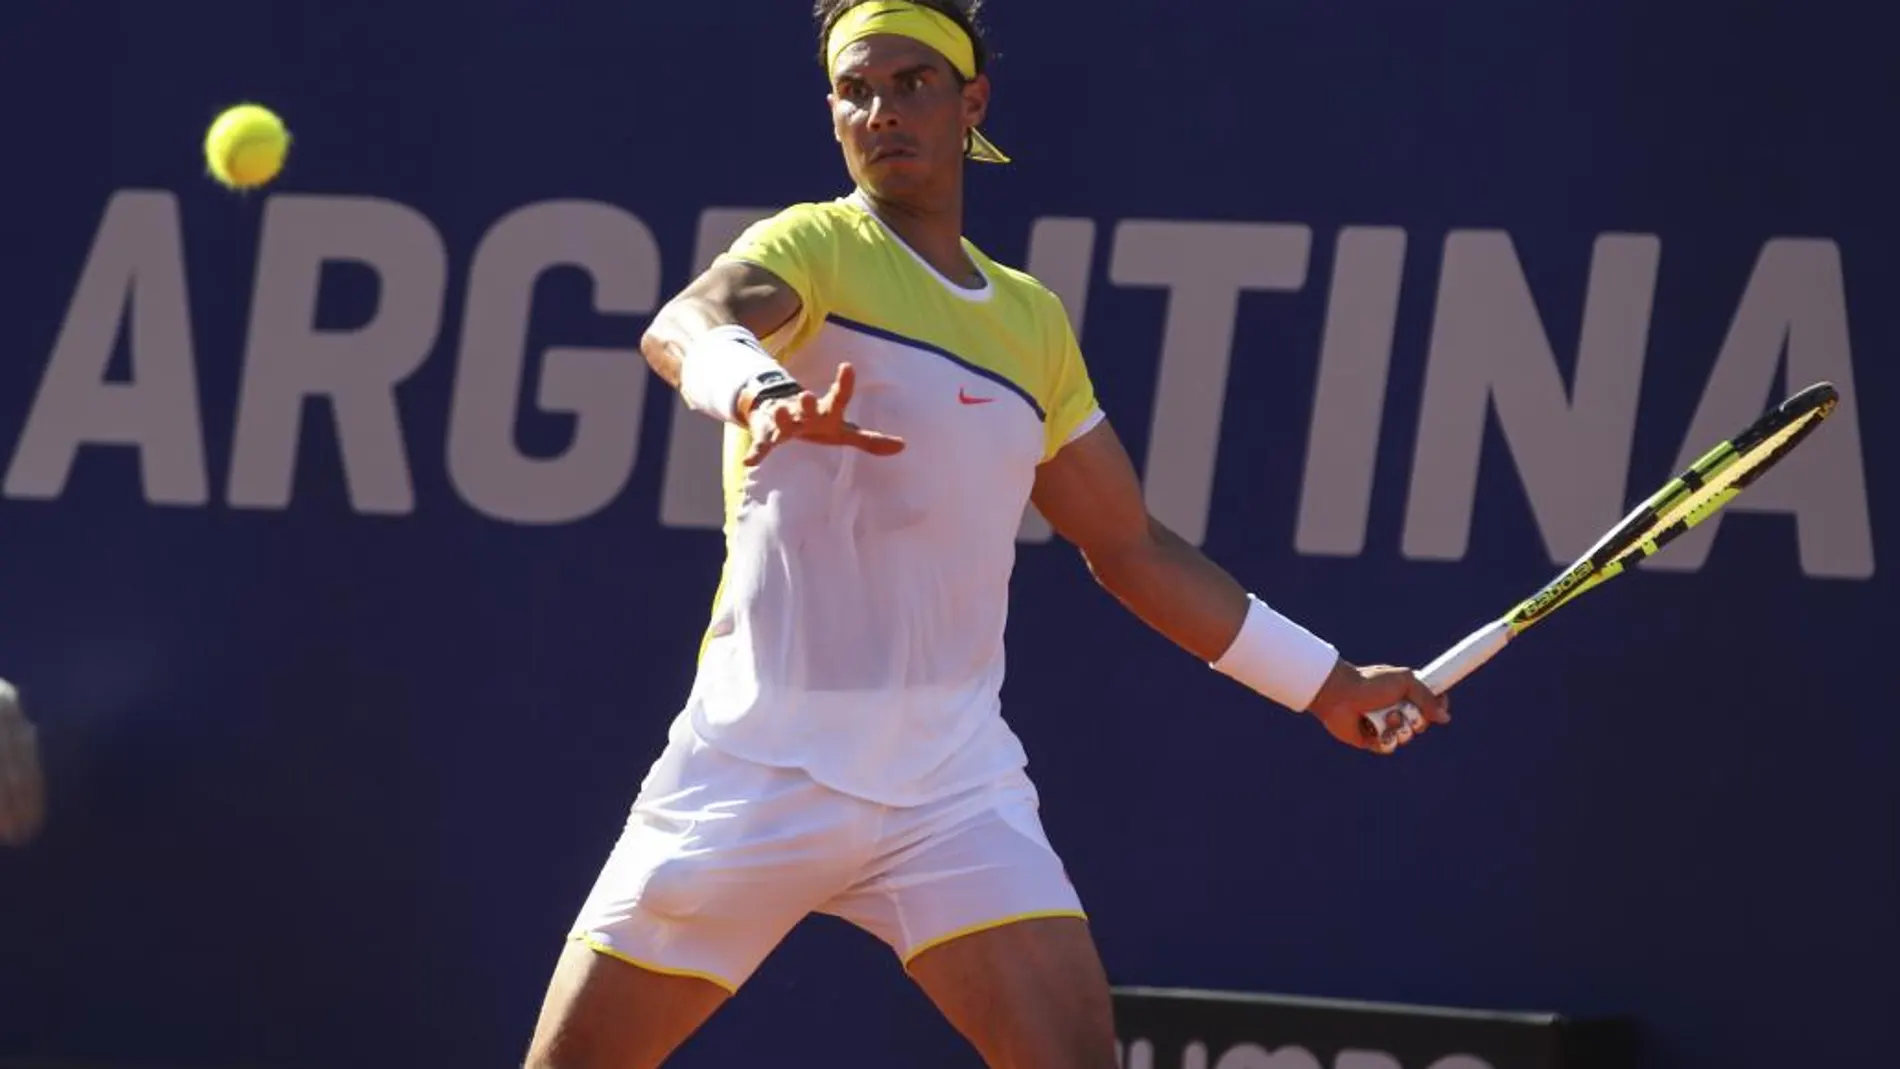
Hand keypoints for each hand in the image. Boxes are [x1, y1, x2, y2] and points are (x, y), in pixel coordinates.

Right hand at [741, 362, 906, 466]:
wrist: (777, 413)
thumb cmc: (817, 424)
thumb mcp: (843, 432)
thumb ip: (869, 440)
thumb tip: (904, 446)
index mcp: (826, 412)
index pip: (838, 397)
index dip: (844, 384)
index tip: (847, 366)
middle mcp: (806, 413)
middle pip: (808, 407)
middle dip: (808, 403)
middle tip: (806, 395)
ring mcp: (785, 423)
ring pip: (782, 420)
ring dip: (781, 417)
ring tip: (778, 411)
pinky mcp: (767, 436)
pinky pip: (761, 445)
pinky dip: (756, 453)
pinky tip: (750, 462)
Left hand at [1305, 659, 1449, 753]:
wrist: (1339, 695)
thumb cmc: (1370, 683)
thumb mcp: (1405, 682)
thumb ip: (1427, 697)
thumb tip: (1445, 717)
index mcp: (1406, 692)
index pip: (1431, 702)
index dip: (1438, 705)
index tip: (1441, 703)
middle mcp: (1397, 709)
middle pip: (1423, 724)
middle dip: (1416, 719)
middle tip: (1403, 710)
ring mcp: (1385, 725)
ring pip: (1407, 737)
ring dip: (1398, 728)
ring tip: (1385, 716)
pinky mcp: (1372, 740)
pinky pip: (1390, 747)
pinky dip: (1385, 740)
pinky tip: (1375, 730)